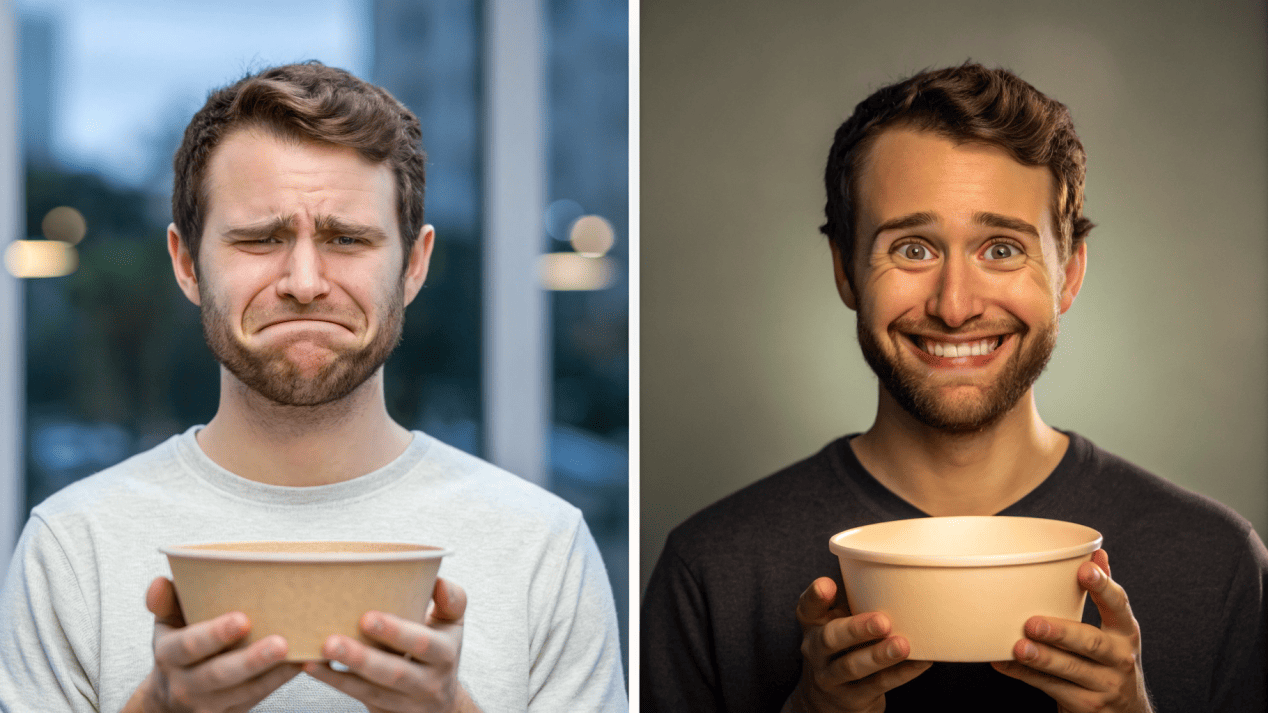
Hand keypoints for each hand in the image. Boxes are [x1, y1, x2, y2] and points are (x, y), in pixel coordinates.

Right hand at [126, 576, 301, 712]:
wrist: (170, 699)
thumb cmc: (177, 649)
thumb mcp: (165, 625)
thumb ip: (164, 603)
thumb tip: (161, 581)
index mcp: (169, 655)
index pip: (189, 645)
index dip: (214, 634)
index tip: (242, 619)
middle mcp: (185, 683)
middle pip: (219, 674)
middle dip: (251, 659)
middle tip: (281, 642)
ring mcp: (208, 703)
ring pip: (245, 691)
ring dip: (273, 674)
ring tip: (298, 654)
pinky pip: (257, 698)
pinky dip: (279, 681)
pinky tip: (300, 664)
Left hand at [303, 577, 479, 712]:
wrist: (440, 703)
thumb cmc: (440, 647)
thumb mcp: (452, 623)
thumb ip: (450, 599)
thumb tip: (435, 579)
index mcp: (445, 652)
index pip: (425, 643)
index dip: (398, 632)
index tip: (367, 616)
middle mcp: (430, 681)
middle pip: (396, 671)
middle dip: (363, 657)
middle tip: (332, 640)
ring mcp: (408, 702)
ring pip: (374, 689)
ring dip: (343, 673)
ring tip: (320, 652)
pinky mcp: (387, 711)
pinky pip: (360, 697)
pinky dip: (336, 681)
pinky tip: (313, 666)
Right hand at [783, 577, 931, 712]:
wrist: (826, 702)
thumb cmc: (841, 647)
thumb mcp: (837, 622)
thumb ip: (856, 601)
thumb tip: (902, 572)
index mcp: (812, 625)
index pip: (807, 608)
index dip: (815, 597)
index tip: (828, 584)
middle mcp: (815, 650)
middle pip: (829, 639)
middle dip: (856, 629)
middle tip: (882, 621)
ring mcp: (831, 677)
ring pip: (852, 666)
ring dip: (878, 656)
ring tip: (903, 645)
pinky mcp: (851, 698)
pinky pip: (877, 685)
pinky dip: (900, 674)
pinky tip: (920, 662)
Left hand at [991, 550, 1153, 712]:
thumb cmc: (1110, 663)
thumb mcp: (1114, 632)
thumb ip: (1104, 596)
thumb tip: (1097, 553)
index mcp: (1125, 633)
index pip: (1119, 606)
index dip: (1103, 587)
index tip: (1084, 569)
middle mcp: (1120, 659)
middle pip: (1091, 643)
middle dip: (1062, 632)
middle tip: (1033, 623)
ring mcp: (1105, 685)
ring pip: (1070, 669)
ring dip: (1041, 657)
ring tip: (1018, 646)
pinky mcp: (1087, 706)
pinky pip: (1052, 687)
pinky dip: (1025, 675)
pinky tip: (1003, 663)